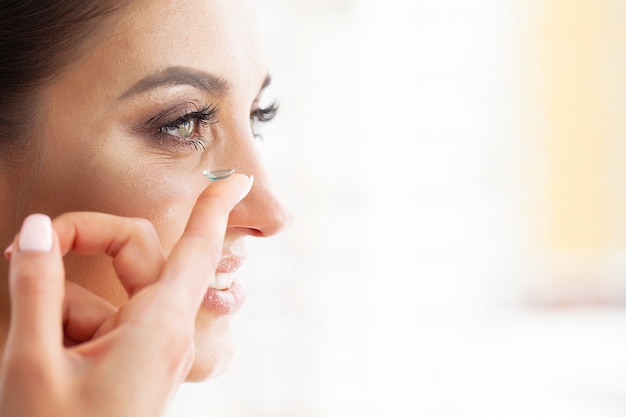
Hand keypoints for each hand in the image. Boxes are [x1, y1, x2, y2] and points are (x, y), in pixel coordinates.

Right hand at [0, 174, 251, 416]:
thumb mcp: (33, 361)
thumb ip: (36, 287)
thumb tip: (34, 231)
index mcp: (158, 326)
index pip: (195, 250)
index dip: (214, 208)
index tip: (235, 179)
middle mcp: (166, 330)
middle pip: (137, 253)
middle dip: (83, 243)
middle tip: (25, 251)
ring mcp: (152, 345)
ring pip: (111, 290)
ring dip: (63, 302)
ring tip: (32, 340)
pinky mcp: (135, 357)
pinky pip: (106, 318)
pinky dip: (70, 323)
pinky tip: (44, 353)